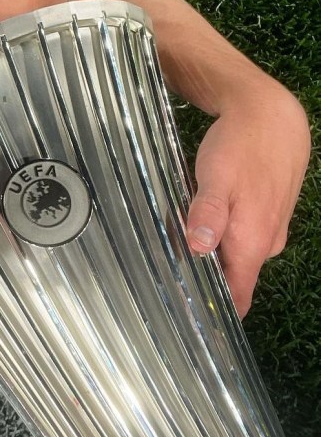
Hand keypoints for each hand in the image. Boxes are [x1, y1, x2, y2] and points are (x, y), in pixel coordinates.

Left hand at [185, 88, 310, 316]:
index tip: (187, 321)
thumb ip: (208, 213)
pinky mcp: (267, 214)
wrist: (273, 115)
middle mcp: (266, 243)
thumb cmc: (242, 146)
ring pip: (236, 255)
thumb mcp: (216, 178)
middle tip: (163, 279)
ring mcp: (269, 229)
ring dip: (210, 255)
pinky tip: (197, 223)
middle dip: (204, 281)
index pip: (239, 297)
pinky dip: (220, 236)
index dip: (217, 313)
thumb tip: (200, 249)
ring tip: (174, 250)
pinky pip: (241, 236)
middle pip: (234, 278)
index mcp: (253, 243)